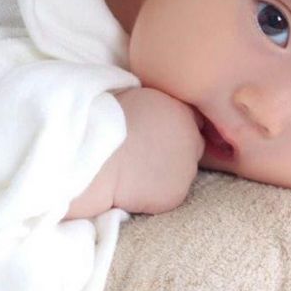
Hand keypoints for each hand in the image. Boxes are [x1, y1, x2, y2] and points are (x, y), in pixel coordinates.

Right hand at [111, 87, 204, 213]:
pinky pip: (170, 194)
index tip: (156, 135)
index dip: (174, 129)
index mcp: (182, 112)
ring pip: (182, 173)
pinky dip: (157, 194)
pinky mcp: (177, 194)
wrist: (98, 154)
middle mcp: (192, 139)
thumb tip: (157, 113)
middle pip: (192, 147)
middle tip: (147, 156)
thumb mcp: (138, 96)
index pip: (192, 121)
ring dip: (166, 173)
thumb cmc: (107, 121)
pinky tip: (135, 187)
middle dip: (176, 152)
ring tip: (137, 171)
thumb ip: (159, 106)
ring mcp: (187, 168)